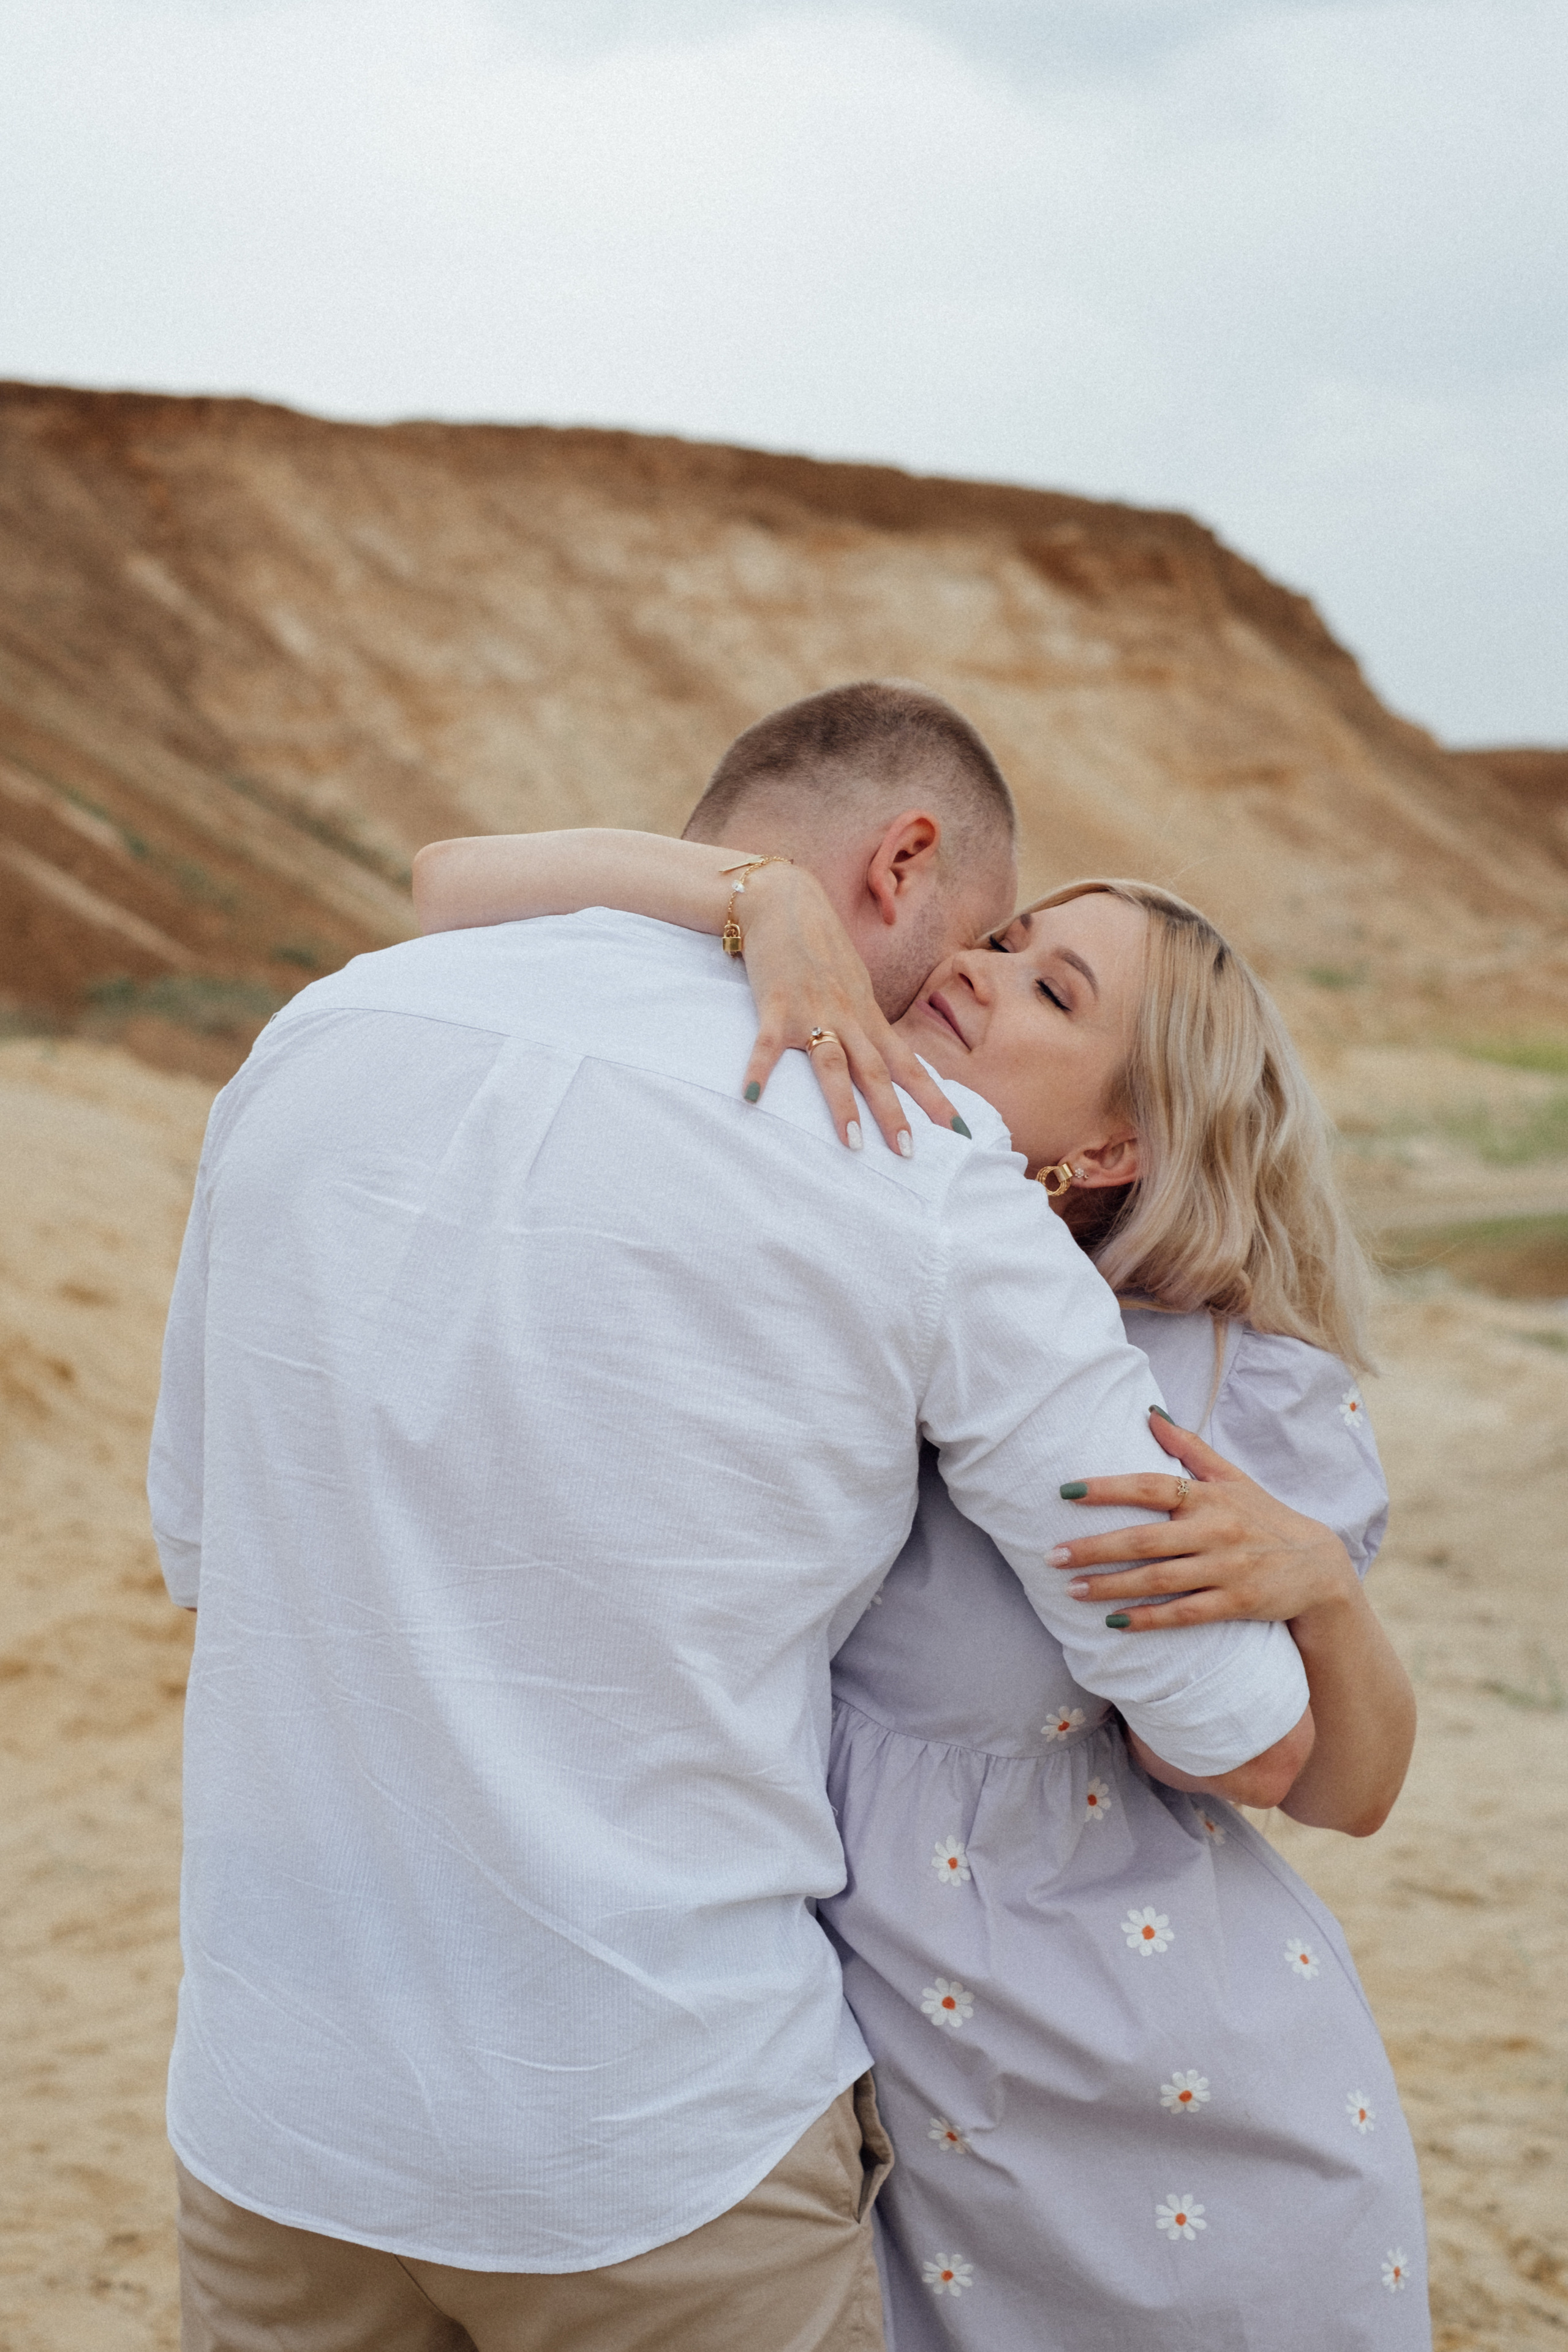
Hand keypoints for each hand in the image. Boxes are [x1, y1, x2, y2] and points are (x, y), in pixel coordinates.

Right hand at [734, 865, 963, 1152]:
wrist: (786, 899)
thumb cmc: (820, 946)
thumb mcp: (855, 984)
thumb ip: (867, 1022)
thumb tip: (885, 1059)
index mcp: (869, 1015)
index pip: (909, 1063)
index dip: (935, 1098)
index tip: (961, 1132)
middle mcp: (848, 1016)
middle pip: (877, 1072)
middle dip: (895, 1114)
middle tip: (910, 1153)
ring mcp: (812, 1010)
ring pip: (833, 1063)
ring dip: (843, 1104)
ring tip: (853, 1144)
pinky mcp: (776, 1004)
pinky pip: (769, 1044)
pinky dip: (759, 1071)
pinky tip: (752, 1098)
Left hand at [1050, 1410, 1359, 1631]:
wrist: (1319, 1568)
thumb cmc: (1265, 1517)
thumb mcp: (1233, 1477)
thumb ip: (1189, 1447)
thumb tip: (1149, 1413)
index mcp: (1209, 1496)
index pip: (1149, 1486)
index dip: (1107, 1488)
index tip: (1065, 1492)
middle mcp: (1215, 1530)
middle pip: (1145, 1539)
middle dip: (1095, 1548)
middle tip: (1051, 1555)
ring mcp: (1226, 1568)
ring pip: (1158, 1579)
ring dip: (1111, 1585)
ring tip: (1071, 1589)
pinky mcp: (1236, 1603)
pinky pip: (1184, 1613)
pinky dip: (1148, 1618)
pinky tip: (1114, 1622)